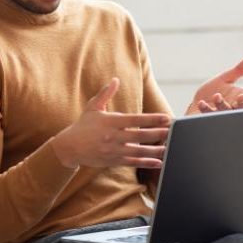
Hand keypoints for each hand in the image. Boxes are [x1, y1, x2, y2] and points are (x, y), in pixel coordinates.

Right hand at [52, 78, 170, 168]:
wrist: (70, 147)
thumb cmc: (82, 126)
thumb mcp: (93, 107)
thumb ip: (105, 94)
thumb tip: (115, 80)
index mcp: (111, 122)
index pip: (135, 120)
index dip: (152, 119)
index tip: (166, 118)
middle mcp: (114, 136)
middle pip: (140, 136)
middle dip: (158, 133)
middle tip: (173, 132)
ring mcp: (114, 150)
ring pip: (139, 151)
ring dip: (156, 150)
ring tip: (170, 148)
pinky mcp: (113, 161)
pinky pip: (133, 162)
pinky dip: (146, 162)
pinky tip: (158, 162)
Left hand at [187, 55, 242, 114]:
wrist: (197, 105)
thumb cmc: (214, 92)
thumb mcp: (226, 79)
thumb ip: (239, 70)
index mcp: (240, 97)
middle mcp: (233, 108)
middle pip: (242, 107)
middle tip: (242, 96)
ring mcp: (221, 115)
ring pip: (225, 112)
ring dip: (222, 104)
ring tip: (217, 96)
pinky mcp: (208, 119)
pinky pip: (208, 115)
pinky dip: (206, 109)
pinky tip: (202, 103)